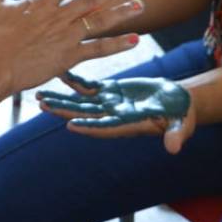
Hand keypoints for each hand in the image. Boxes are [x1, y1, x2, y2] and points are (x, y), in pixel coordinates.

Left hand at [37, 72, 195, 153]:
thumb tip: (173, 148)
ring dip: (61, 98)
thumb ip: (176, 135)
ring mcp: (109, 103)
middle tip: (43, 106)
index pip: (106, 127)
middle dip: (63, 111)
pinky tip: (59, 73)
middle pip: (84, 114)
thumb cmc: (181, 114)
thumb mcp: (181, 123)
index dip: (89, 126)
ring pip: (80, 101)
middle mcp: (113, 115)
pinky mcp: (110, 90)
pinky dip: (73, 80)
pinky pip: (88, 86)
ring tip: (40, 96)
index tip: (71, 125)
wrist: (178, 102)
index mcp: (128, 124)